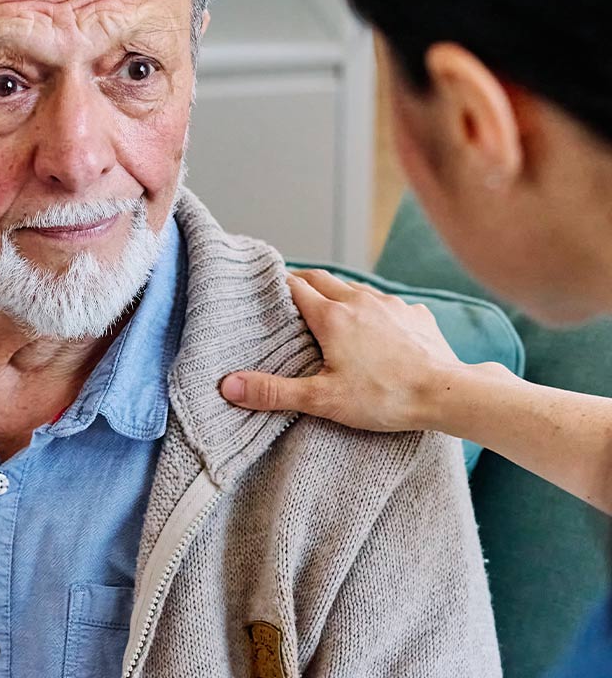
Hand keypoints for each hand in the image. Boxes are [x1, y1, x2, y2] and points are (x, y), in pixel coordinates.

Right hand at [219, 268, 465, 431]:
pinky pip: (387, 303)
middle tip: (288, 293)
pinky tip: (376, 328)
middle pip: (322, 278)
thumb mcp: (322, 399)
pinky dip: (373, 308)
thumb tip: (228, 386)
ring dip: (337, 293)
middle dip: (302, 282)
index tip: (264, 287)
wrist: (449, 394)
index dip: (277, 284)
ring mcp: (390, 304)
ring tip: (329, 309)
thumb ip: (273, 391)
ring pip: (354, 287)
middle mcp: (359, 300)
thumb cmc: (385, 397)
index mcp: (331, 316)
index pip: (294, 285)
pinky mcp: (415, 315)